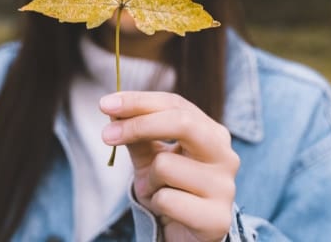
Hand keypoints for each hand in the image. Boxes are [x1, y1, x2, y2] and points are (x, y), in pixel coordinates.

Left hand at [100, 91, 239, 241]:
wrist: (186, 235)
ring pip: (165, 165)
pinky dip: (157, 204)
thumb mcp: (150, 159)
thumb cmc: (170, 190)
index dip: (139, 101)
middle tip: (106, 136)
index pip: (175, 104)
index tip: (105, 105)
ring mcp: (225, 187)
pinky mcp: (218, 218)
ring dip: (149, 180)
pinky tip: (168, 211)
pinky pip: (167, 200)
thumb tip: (115, 111)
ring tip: (158, 191)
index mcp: (212, 133)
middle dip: (139, 125)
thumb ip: (137, 135)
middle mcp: (225, 155)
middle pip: (182, 122)